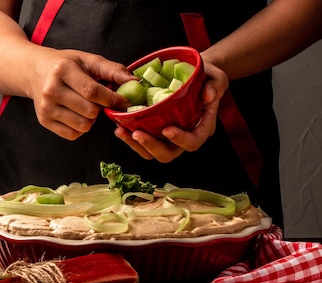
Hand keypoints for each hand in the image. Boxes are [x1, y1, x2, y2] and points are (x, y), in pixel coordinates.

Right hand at [29, 49, 136, 139]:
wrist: (35, 71)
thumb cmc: (65, 65)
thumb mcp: (88, 60)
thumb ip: (112, 70)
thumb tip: (135, 82)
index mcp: (63, 70)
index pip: (92, 92)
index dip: (112, 99)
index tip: (124, 102)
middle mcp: (51, 90)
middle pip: (89, 111)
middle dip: (101, 109)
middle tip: (100, 102)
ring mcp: (46, 108)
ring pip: (82, 125)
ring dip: (91, 119)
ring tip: (88, 107)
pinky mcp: (44, 121)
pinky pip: (72, 134)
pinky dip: (80, 128)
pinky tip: (78, 115)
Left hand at [114, 58, 228, 161]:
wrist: (196, 75)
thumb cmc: (208, 77)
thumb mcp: (216, 77)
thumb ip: (215, 86)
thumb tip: (208, 95)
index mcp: (201, 127)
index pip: (193, 141)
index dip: (180, 139)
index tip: (166, 130)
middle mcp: (184, 136)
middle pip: (169, 153)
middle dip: (152, 146)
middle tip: (137, 133)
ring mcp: (168, 137)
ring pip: (152, 152)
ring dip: (136, 145)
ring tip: (121, 131)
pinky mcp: (155, 132)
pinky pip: (142, 142)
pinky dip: (130, 137)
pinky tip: (119, 127)